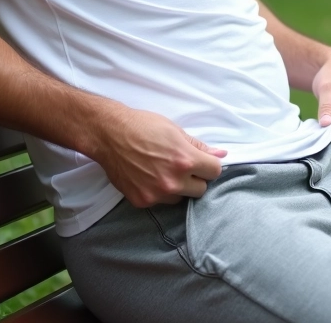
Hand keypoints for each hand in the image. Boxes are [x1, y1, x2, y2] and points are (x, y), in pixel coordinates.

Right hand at [90, 106, 225, 206]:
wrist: (109, 134)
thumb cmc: (143, 126)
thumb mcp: (175, 131)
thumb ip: (198, 147)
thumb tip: (221, 154)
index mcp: (185, 160)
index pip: (215, 172)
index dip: (209, 165)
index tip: (202, 162)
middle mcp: (173, 181)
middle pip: (201, 189)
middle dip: (195, 179)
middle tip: (182, 167)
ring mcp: (157, 194)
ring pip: (180, 198)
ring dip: (178, 189)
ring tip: (163, 172)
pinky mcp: (142, 201)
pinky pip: (160, 202)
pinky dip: (158, 193)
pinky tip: (149, 177)